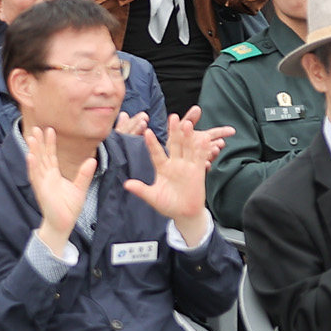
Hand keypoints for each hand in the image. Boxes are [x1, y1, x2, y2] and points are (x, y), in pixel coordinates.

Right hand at [24, 124, 97, 249]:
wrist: (64, 223)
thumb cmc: (69, 207)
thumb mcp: (80, 188)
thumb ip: (85, 174)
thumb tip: (92, 159)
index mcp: (54, 175)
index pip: (51, 156)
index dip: (50, 143)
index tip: (49, 130)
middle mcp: (46, 177)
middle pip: (42, 156)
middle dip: (39, 143)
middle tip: (36, 128)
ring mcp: (42, 183)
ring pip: (37, 164)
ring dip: (34, 151)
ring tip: (32, 137)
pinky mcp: (41, 191)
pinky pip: (35, 177)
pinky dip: (32, 167)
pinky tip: (30, 156)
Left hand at [121, 107, 224, 228]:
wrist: (184, 213)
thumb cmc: (167, 204)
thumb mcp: (153, 197)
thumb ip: (141, 190)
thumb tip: (126, 184)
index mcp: (162, 168)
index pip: (156, 153)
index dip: (152, 143)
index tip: (147, 131)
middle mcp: (175, 163)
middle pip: (175, 144)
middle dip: (174, 131)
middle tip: (173, 117)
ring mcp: (187, 166)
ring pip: (187, 148)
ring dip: (187, 136)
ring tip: (186, 124)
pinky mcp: (198, 170)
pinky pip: (200, 158)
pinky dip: (202, 149)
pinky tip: (203, 138)